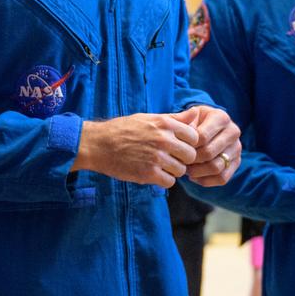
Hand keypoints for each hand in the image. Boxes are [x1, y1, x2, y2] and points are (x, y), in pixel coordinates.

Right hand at [72, 113, 199, 187]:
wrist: (98, 144)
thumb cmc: (124, 129)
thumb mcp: (149, 118)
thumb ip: (175, 118)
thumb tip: (196, 113)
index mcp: (164, 123)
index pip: (195, 137)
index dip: (188, 144)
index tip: (178, 147)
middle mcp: (163, 139)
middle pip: (190, 155)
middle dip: (182, 159)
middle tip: (170, 159)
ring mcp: (156, 157)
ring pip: (180, 170)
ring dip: (172, 171)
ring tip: (158, 166)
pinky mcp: (148, 173)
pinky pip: (169, 182)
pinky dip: (163, 180)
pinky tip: (153, 173)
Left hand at [173, 105, 241, 186]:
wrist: (206, 128)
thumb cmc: (194, 122)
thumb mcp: (188, 117)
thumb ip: (184, 122)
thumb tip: (184, 130)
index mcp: (221, 117)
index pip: (202, 137)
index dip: (187, 146)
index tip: (178, 148)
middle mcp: (233, 131)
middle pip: (209, 153)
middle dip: (191, 160)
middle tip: (180, 161)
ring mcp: (237, 148)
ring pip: (216, 167)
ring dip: (197, 172)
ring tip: (186, 170)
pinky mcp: (236, 163)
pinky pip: (222, 178)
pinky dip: (205, 180)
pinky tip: (194, 177)